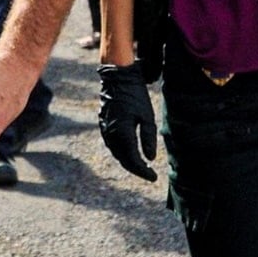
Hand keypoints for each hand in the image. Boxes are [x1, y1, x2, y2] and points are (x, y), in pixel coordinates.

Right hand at [97, 63, 157, 180]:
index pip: (132, 160)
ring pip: (117, 153)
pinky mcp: (103, 125)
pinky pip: (112, 145)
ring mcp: (105, 130)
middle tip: (150, 173)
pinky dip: (122, 152)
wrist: (118, 79)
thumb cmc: (135, 96)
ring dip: (128, 161)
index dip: (143, 172)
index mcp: (122, 133)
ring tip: (142, 165)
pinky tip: (130, 151)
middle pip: (123, 160)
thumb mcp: (147, 116)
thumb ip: (148, 138)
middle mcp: (111, 134)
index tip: (154, 177)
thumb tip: (150, 159)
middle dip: (136, 169)